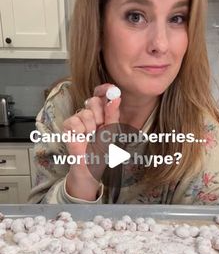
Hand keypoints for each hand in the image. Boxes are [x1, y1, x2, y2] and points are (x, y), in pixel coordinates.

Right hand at [63, 83, 120, 198]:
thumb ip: (113, 113)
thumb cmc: (102, 149)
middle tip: (100, 128)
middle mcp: (89, 112)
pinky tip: (82, 138)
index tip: (110, 89)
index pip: (101, 94)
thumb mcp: (112, 130)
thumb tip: (116, 97)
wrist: (92, 164)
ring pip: (86, 113)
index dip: (105, 89)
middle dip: (100, 115)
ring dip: (91, 128)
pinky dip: (80, 132)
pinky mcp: (68, 125)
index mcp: (102, 112)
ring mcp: (78, 118)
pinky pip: (75, 121)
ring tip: (91, 137)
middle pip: (93, 101)